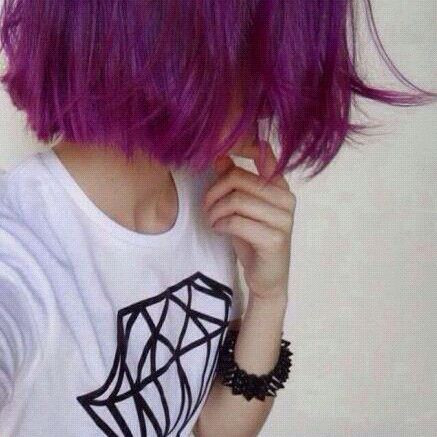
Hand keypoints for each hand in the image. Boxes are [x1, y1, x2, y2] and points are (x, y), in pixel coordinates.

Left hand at [202, 139, 295, 301]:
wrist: (267, 277)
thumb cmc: (253, 239)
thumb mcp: (240, 208)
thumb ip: (234, 183)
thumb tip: (219, 157)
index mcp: (280, 187)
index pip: (264, 155)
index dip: (241, 148)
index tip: (217, 157)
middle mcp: (286, 199)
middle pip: (240, 178)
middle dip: (215, 192)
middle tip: (206, 207)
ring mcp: (284, 219)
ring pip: (236, 200)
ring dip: (215, 210)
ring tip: (212, 220)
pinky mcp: (275, 238)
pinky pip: (237, 221)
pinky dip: (221, 224)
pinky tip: (218, 229)